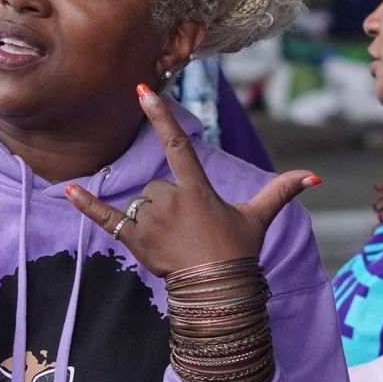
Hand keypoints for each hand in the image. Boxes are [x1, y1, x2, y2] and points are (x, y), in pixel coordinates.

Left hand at [65, 84, 318, 276]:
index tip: (140, 88)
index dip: (158, 115)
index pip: (176, 143)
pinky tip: (66, 191)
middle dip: (170, 204)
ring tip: (174, 242)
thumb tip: (316, 176)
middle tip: (190, 231)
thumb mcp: (258, 218)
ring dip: (152, 217)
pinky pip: (106, 218)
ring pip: (142, 203)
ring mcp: (149, 220)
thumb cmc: (237, 253)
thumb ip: (282, 191)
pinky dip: (87, 205)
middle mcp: (169, 200)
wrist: (216, 293)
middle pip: (158, 186)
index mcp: (197, 189)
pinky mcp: (133, 239)